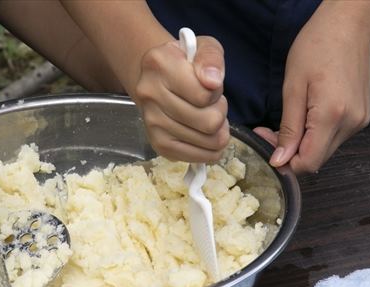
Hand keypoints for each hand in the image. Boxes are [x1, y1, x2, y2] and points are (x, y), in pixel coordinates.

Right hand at [133, 36, 229, 162]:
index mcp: (160, 64)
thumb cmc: (186, 63)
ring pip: (207, 141)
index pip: (204, 95)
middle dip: (220, 113)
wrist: (157, 78)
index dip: (216, 92)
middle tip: (211, 105)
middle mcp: (150, 94)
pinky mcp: (158, 143)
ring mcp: (151, 122)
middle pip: (208, 122)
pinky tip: (203, 135)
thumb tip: (213, 82)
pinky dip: (208, 150)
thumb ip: (211, 58)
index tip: (209, 85)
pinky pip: (197, 157)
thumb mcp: (203, 48)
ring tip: (206, 117)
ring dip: (216, 131)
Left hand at [256, 2, 369, 173]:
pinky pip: (334, 137)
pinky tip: (303, 117)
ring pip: (324, 149)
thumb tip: (280, 160)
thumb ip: (288, 128)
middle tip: (268, 131)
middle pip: (316, 159)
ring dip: (302, 144)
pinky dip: (315, 134)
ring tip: (286, 121)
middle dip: (289, 153)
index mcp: (332, 116)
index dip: (284, 162)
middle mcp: (351, 123)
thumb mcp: (292, 87)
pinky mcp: (361, 116)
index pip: (308, 163)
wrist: (348, 26)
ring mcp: (359, 121)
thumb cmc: (316, 47)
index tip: (265, 141)